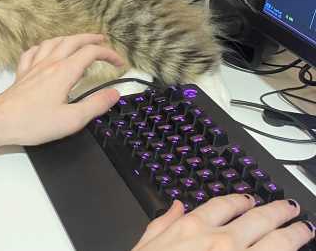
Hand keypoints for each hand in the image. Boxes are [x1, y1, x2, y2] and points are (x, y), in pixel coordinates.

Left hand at [0, 33, 123, 145]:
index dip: (108, 54)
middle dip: (90, 39)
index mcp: (64, 72)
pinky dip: (44, 47)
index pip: (91, 53)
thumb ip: (95, 105)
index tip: (118, 63)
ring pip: (54, 42)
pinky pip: (33, 52)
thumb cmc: (32, 122)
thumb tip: (113, 94)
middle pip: (73, 41)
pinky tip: (45, 51)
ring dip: (69, 39)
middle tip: (103, 41)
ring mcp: (34, 67)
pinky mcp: (22, 74)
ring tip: (78, 42)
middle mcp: (49, 64)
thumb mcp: (72, 119)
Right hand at [133, 195, 314, 250]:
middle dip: (277, 211)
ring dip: (294, 233)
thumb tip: (174, 206)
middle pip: (257, 218)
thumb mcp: (144, 246)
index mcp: (192, 227)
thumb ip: (162, 223)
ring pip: (277, 240)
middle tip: (289, 207)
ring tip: (304, 229)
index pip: (224, 204)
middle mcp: (221, 240)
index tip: (250, 199)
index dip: (241, 200)